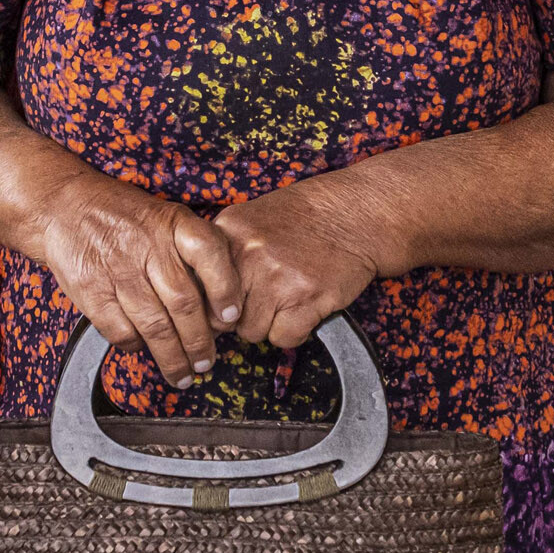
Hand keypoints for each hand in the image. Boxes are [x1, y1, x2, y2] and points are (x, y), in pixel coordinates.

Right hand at [6, 164, 240, 386]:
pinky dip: (135, 346)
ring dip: (172, 357)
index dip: (225, 288)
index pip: (208, 252)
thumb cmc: (124, 218)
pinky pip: (120, 330)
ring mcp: (117, 267)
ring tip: (182, 375)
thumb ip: (192, 253)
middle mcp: (147, 244)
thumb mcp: (165, 217)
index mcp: (173, 222)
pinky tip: (143, 349)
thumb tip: (221, 307)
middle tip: (206, 363)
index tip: (232, 318)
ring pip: (154, 325)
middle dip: (199, 342)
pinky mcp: (90, 288)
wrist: (64, 206)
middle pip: (183, 302)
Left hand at [209, 178, 389, 350]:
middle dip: (240, 317)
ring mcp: (278, 278)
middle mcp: (248, 255)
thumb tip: (200, 295)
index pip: (199, 290)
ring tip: (287, 300)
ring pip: (252, 332)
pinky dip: (295, 332)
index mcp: (228, 233)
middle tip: (264, 301)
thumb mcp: (250, 221)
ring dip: (269, 325)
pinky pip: (284, 338)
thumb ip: (223, 253)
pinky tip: (304, 309)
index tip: (225, 308)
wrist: (354, 214)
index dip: (213, 304)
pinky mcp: (307, 298)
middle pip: (223, 317)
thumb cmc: (304, 219)